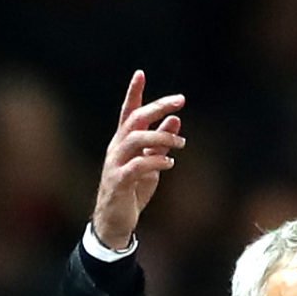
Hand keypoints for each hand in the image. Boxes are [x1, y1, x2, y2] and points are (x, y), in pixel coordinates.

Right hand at [91, 70, 185, 250]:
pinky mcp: (119, 182)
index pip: (128, 112)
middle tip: (180, 101)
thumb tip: (175, 120)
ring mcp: (116, 164)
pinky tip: (169, 164)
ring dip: (161, 137)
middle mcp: (117, 149)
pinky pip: (138, 165)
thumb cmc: (132, 192)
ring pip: (135, 139)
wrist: (115, 222)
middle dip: (157, 107)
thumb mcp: (151, 164)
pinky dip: (156, 161)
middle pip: (135, 119)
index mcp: (123, 142)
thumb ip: (161, 143)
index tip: (140, 73)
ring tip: (180, 143)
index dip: (134, 93)